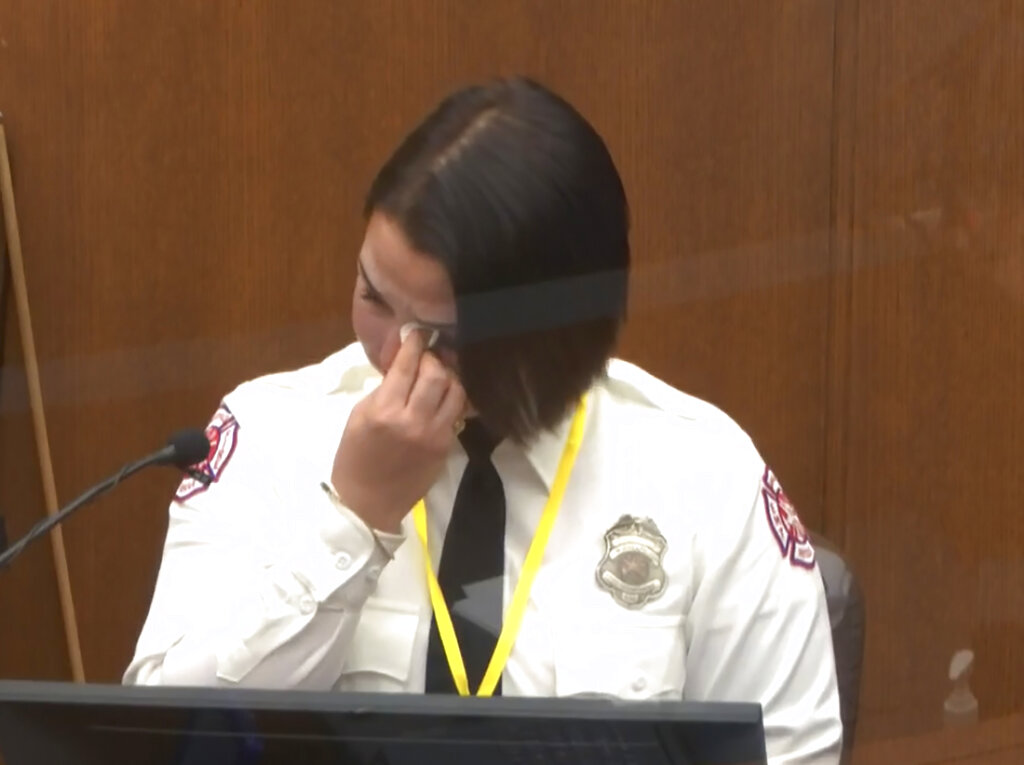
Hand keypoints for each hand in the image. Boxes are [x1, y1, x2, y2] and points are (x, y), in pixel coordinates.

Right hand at [331, 331, 466, 532]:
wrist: (368, 502)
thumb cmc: (355, 456)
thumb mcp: (360, 415)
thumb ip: (384, 388)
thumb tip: (402, 361)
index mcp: (384, 411)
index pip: (406, 367)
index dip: (414, 344)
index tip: (417, 333)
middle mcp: (413, 420)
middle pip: (437, 375)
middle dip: (433, 359)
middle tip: (427, 356)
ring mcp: (434, 435)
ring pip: (456, 392)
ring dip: (449, 377)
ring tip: (440, 374)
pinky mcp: (446, 447)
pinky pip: (457, 413)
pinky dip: (452, 400)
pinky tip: (444, 396)